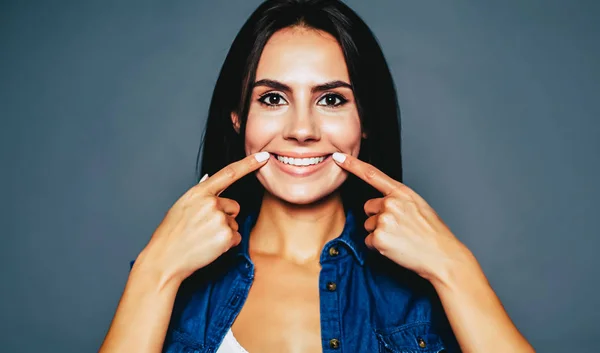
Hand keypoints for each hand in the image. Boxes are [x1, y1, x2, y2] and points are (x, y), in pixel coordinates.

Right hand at [137, 152, 269, 283]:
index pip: (229, 173)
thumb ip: (199, 193)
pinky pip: (236, 238)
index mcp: (199, 193)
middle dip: (225, 217)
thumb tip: (208, 177)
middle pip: (234, 206)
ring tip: (203, 238)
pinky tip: (209, 247)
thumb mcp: (181, 206)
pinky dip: (226, 244)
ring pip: (234, 223)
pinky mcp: (226, 235)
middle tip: (203, 229)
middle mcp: (211, 203)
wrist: (165, 259)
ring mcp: (219, 219)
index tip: (263, 156)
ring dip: (224, 232)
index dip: (248, 164)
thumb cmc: (171, 234)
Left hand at [332, 152, 468, 281]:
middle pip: (368, 208)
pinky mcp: (379, 238)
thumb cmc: (433, 234)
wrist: (442, 256)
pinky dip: (379, 247)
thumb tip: (383, 204)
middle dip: (378, 218)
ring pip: (368, 225)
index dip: (353, 165)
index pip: (372, 174)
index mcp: (402, 193)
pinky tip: (396, 248)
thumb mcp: (418, 206)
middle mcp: (391, 203)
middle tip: (399, 228)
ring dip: (379, 233)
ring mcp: (384, 220)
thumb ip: (399, 200)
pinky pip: (369, 241)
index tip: (338, 157)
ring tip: (400, 239)